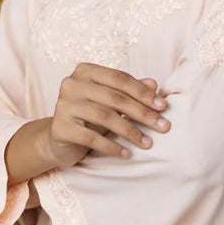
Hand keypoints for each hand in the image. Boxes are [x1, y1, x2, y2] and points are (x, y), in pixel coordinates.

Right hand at [43, 64, 170, 168]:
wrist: (59, 139)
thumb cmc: (89, 117)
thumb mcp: (110, 101)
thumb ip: (129, 91)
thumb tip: (154, 84)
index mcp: (85, 71)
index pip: (120, 79)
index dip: (143, 93)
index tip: (163, 106)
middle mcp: (72, 84)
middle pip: (115, 97)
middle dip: (142, 113)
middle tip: (163, 126)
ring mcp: (63, 105)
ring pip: (105, 117)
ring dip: (130, 131)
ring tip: (147, 143)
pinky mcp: (60, 128)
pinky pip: (91, 138)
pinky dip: (112, 146)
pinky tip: (126, 153)